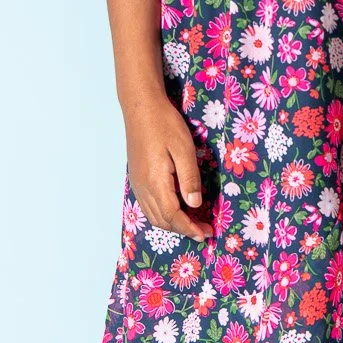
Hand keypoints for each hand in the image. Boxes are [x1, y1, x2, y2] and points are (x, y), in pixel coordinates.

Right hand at [124, 99, 214, 242]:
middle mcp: (143, 187)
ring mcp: (137, 184)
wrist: (140, 108)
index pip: (173, 215)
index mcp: (156, 181)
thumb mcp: (184, 149)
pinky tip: (176, 209)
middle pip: (162, 220)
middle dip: (183, 229)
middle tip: (204, 230)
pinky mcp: (136, 178)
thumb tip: (195, 204)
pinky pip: (148, 206)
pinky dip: (162, 215)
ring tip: (192, 223)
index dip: (189, 228)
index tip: (205, 234)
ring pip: (153, 216)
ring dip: (173, 224)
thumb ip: (189, 178)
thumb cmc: (165, 124)